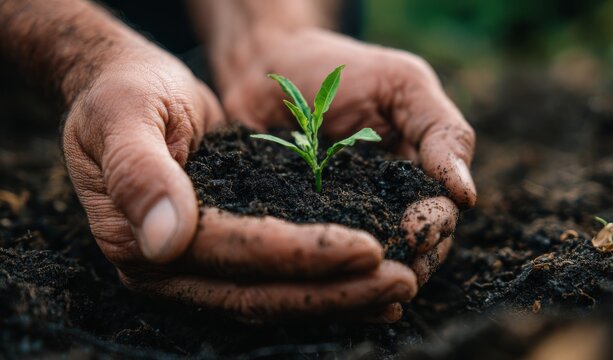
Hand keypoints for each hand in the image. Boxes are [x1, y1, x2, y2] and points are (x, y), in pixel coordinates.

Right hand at [62, 43, 417, 321]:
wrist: (127, 90)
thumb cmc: (123, 93)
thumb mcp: (123, 115)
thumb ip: (139, 173)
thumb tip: (166, 241)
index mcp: (137, 239)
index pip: (233, 255)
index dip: (300, 256)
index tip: (367, 249)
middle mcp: (168, 266)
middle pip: (260, 290)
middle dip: (335, 290)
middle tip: (402, 281)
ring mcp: (196, 264)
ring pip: (274, 293)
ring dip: (339, 296)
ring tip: (398, 289)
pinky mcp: (223, 251)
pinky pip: (276, 276)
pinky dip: (323, 282)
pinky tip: (367, 283)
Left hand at [215, 29, 475, 286]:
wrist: (268, 70)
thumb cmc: (340, 71)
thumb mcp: (402, 84)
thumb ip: (441, 131)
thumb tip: (467, 195)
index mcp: (415, 176)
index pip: (439, 216)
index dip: (433, 228)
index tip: (415, 232)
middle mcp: (384, 205)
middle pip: (409, 250)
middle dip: (407, 263)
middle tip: (390, 272)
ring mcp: (342, 220)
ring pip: (366, 263)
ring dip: (370, 280)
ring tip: (360, 288)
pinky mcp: (301, 226)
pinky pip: (318, 255)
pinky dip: (325, 273)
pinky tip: (324, 287)